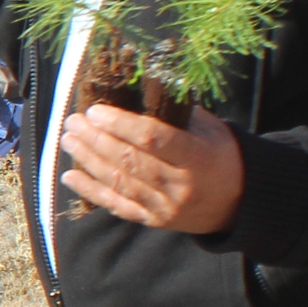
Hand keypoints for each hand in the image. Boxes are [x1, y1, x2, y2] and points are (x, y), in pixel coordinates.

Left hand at [61, 103, 244, 234]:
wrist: (239, 202)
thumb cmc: (220, 155)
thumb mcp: (210, 128)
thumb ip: (176, 111)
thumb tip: (137, 85)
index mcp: (198, 157)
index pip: (154, 138)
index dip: (121, 124)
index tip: (95, 110)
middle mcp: (181, 185)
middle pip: (130, 161)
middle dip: (96, 139)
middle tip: (74, 121)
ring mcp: (166, 206)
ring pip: (119, 182)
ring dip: (88, 160)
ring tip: (69, 140)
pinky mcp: (154, 221)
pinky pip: (118, 205)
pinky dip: (91, 191)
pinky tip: (71, 176)